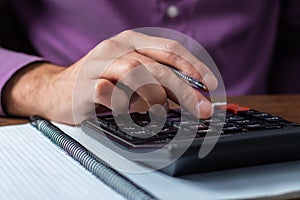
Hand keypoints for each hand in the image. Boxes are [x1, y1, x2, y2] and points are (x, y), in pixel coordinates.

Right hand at [2, 30, 217, 124]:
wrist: (57, 90)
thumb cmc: (100, 81)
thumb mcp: (131, 74)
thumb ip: (157, 80)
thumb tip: (187, 95)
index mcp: (130, 42)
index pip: (169, 50)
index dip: (193, 66)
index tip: (210, 85)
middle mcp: (115, 49)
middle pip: (157, 66)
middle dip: (184, 89)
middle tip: (201, 109)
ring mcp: (99, 65)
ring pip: (136, 75)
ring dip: (153, 97)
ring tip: (156, 109)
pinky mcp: (85, 86)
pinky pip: (111, 94)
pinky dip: (125, 106)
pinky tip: (125, 110)